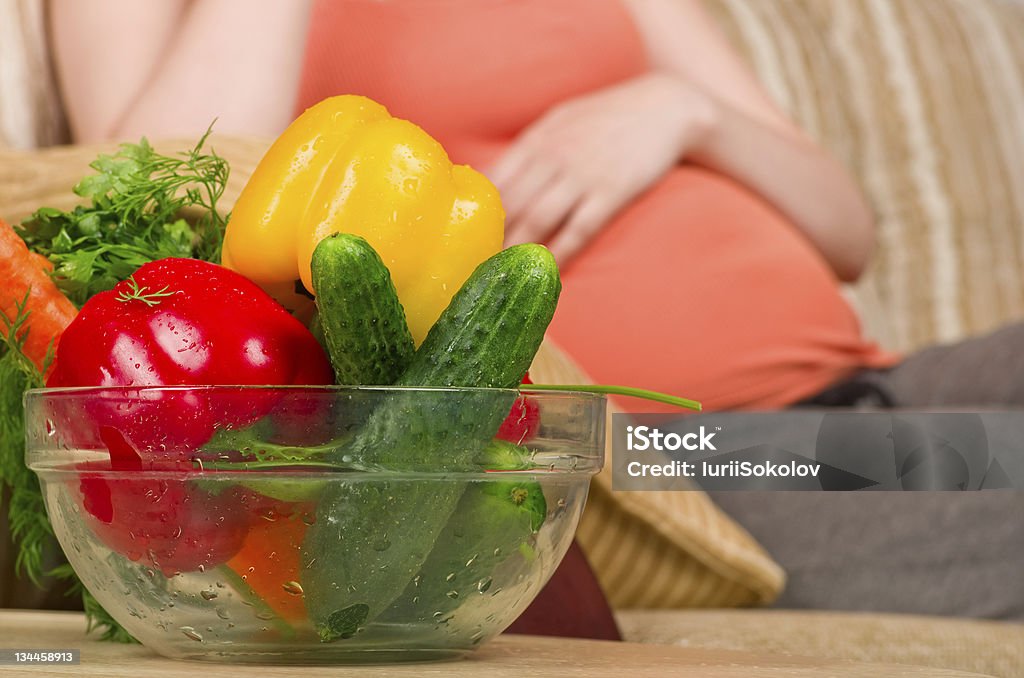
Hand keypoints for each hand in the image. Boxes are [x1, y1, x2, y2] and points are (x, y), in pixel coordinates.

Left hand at [488, 73, 716, 263]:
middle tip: (478, 266)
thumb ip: (529, 150)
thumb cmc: (607, 117)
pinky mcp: (612, 192)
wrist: (665, 106)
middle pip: (510, 204)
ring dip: (517, 250)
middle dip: (492, 238)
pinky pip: (579, 228)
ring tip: (503, 275)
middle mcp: (554, 157)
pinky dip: (561, 252)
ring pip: (538, 219)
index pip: (494, 181)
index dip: (477, 213)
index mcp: (537, 140)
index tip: (467, 239)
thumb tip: (492, 178)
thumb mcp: (560, 122)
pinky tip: (547, 270)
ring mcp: (583, 175)